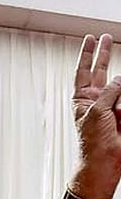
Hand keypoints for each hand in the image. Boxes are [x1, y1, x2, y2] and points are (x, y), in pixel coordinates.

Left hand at [71, 34, 120, 198]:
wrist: (105, 160)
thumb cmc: (93, 140)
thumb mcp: (97, 111)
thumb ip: (108, 92)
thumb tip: (118, 77)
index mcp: (82, 98)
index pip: (83, 71)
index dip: (86, 54)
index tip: (89, 38)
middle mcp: (95, 98)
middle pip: (99, 70)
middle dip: (104, 54)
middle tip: (107, 37)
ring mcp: (111, 104)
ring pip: (118, 84)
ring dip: (119, 80)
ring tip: (115, 86)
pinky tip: (120, 97)